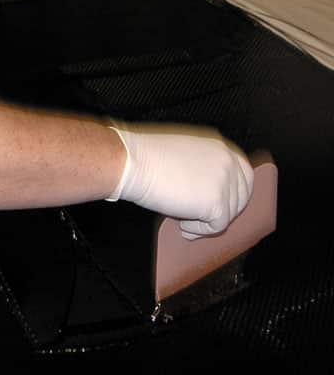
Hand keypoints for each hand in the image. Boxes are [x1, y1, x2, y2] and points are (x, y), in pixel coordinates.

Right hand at [106, 123, 253, 238]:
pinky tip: (182, 223)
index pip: (244, 172)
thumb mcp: (182, 149)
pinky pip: (216, 226)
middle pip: (241, 195)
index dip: (234, 191)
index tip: (219, 201)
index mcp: (218, 145)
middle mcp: (227, 160)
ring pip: (229, 213)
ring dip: (206, 219)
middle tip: (201, 215)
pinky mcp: (217, 203)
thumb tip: (207, 185)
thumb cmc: (144, 155)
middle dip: (223, 209)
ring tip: (182, 217)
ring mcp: (225, 181)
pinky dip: (199, 229)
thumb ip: (203, 162)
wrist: (130, 161)